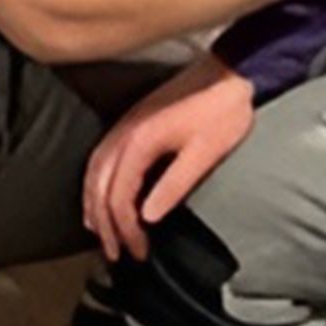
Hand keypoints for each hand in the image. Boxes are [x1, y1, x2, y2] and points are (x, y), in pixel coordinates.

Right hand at [81, 54, 254, 260]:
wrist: (231, 71)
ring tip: (101, 233)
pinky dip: (96, 182)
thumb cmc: (223, 111)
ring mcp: (125, 124)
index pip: (119, 197)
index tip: (139, 251)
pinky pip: (101, 156)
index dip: (125, 229)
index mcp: (141, 142)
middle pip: (100, 187)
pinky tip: (101, 194)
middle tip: (115, 253)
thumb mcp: (205, 153)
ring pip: (94, 171)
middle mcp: (124, 132)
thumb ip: (174, 185)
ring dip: (94, 205)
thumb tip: (148, 218)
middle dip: (105, 225)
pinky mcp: (132, 120)